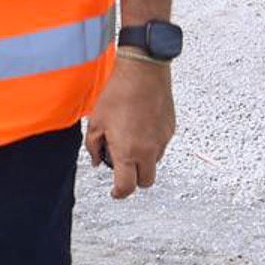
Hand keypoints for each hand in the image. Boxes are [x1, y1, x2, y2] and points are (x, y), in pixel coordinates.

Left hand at [84, 59, 174, 198]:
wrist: (143, 72)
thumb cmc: (118, 94)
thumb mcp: (96, 122)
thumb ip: (94, 147)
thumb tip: (97, 160)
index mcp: (128, 152)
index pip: (127, 187)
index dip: (119, 193)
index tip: (115, 191)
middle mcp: (148, 151)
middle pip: (146, 182)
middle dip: (135, 180)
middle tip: (123, 168)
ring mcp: (162, 140)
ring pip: (155, 163)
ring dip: (144, 160)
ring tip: (131, 140)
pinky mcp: (170, 129)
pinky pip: (161, 145)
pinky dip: (151, 144)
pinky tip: (140, 126)